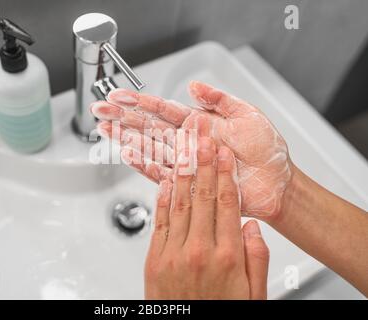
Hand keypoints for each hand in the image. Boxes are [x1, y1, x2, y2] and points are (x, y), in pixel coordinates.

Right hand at [91, 81, 291, 217]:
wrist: (277, 182)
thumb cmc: (267, 151)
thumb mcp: (247, 114)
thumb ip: (219, 99)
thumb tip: (193, 86)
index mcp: (199, 124)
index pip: (163, 110)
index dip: (140, 102)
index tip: (119, 94)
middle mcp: (188, 142)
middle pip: (148, 127)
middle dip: (123, 117)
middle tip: (100, 109)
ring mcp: (186, 162)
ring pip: (149, 148)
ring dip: (126, 138)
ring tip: (105, 128)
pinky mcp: (188, 182)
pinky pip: (161, 173)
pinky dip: (143, 164)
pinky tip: (127, 154)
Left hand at [145, 138, 268, 298]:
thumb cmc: (222, 314)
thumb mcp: (254, 294)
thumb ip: (256, 259)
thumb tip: (251, 226)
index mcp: (228, 256)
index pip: (227, 204)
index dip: (225, 175)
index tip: (223, 153)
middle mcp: (199, 251)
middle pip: (202, 197)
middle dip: (202, 162)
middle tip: (201, 137)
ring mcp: (173, 254)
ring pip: (179, 204)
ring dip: (181, 173)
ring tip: (183, 149)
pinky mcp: (154, 261)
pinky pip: (159, 223)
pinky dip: (162, 199)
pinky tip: (165, 181)